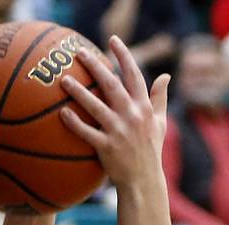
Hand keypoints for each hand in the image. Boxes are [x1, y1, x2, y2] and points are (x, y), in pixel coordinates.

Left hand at [60, 35, 169, 189]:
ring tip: (63, 80)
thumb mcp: (159, 123)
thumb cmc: (150, 151)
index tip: (112, 40)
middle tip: (78, 53)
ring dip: (78, 91)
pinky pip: (87, 132)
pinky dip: (75, 123)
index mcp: (144, 107)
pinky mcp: (106, 147)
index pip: (133, 74)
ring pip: (95, 105)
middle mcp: (132, 115)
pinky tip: (62, 113)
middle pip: (110, 84)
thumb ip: (160, 98)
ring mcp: (119, 131)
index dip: (123, 55)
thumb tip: (166, 76)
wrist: (143, 181)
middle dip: (94, 65)